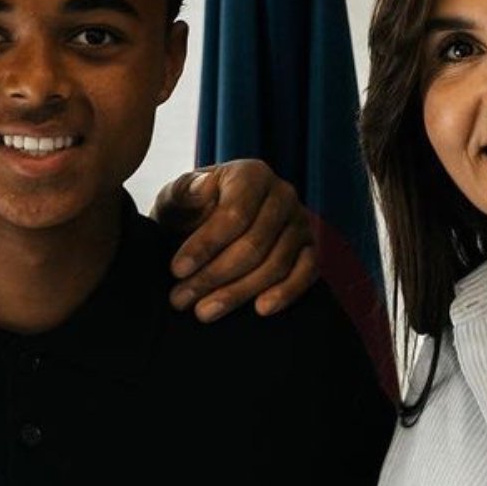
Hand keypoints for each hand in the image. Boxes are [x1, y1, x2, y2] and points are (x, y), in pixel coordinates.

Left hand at [152, 159, 316, 321]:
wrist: (208, 223)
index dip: (205, 246)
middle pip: (254, 244)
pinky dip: (286, 293)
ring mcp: (300, 222)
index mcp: (251, 174)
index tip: (176, 270)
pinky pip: (307, 273)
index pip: (233, 215)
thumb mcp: (178, 196)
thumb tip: (203, 188)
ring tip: (203, 311)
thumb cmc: (191, 208)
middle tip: (181, 299)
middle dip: (214, 276)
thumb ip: (186, 190)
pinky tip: (260, 309)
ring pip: (276, 264)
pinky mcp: (310, 249)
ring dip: (238, 293)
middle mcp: (283, 194)